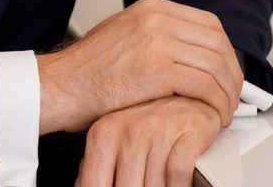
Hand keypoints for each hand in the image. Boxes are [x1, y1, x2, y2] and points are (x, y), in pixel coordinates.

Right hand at [36, 0, 241, 133]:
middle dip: (232, 74)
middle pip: (218, 42)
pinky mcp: (157, 68)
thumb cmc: (89, 68)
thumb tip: (190, 51)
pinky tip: (213, 117)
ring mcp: (157, 40)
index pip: (209, 23)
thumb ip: (156, 33)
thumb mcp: (125, 33)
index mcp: (151, 7)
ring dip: (227, 94)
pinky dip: (217, 104)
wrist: (63, 84)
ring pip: (216, 65)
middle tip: (232, 97)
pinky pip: (205, 85)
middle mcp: (156, 16)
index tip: (228, 74)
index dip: (226, 53)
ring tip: (223, 112)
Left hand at [75, 96, 220, 186]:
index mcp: (103, 135)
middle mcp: (128, 131)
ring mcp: (158, 131)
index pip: (94, 185)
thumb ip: (95, 164)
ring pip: (153, 186)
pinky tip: (177, 184)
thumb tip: (82, 185)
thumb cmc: (149, 123)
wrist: (188, 94)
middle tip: (141, 185)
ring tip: (157, 183)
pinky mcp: (190, 132)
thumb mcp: (114, 140)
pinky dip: (178, 186)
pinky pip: (177, 175)